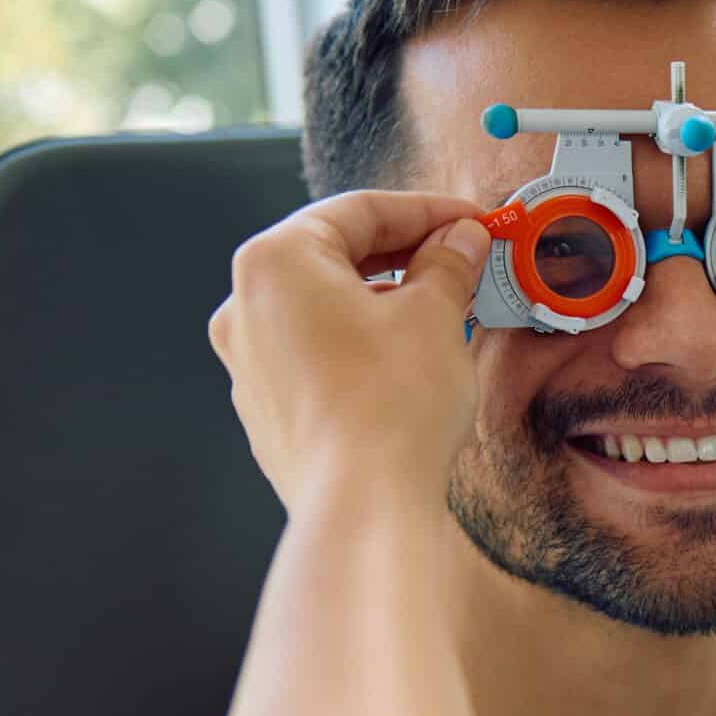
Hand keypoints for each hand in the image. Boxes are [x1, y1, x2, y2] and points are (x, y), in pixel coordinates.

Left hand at [207, 191, 488, 511]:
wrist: (364, 504)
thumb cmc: (390, 406)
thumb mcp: (435, 315)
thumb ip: (447, 264)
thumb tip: (459, 241)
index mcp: (276, 261)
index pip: (359, 211)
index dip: (427, 211)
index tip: (470, 220)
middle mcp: (245, 306)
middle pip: (334, 256)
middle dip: (404, 255)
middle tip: (461, 261)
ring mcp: (250, 362)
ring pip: (324, 308)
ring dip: (382, 301)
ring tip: (442, 315)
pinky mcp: (267, 410)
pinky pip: (317, 356)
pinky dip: (361, 345)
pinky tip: (407, 362)